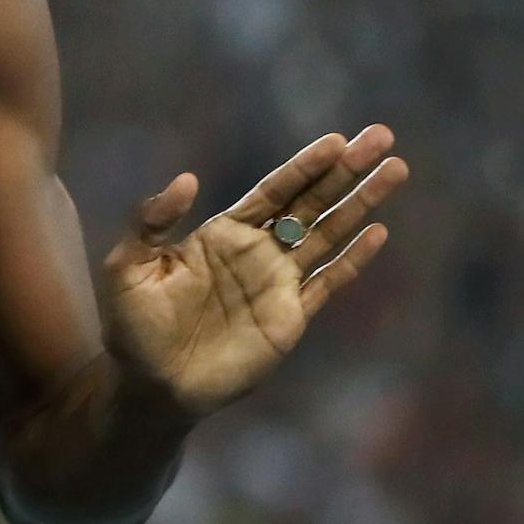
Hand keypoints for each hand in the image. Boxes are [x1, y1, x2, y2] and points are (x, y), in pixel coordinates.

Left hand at [103, 125, 407, 417]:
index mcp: (222, 235)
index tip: (336, 140)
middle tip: (380, 137)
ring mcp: (278, 284)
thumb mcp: (128, 267)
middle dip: (345, 171)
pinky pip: (329, 283)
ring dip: (361, 204)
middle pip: (310, 202)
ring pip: (328, 235)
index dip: (304, 166)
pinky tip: (377, 232)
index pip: (272, 191)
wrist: (153, 386)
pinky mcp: (290, 318)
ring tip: (395, 170)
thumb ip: (153, 221)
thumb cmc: (134, 328)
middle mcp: (257, 252)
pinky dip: (354, 259)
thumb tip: (189, 178)